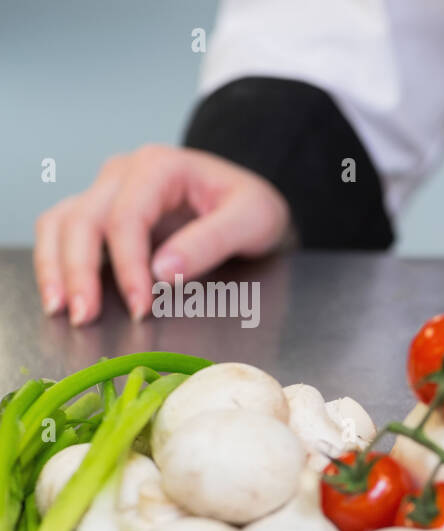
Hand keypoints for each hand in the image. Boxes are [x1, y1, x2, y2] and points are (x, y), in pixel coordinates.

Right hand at [34, 144, 290, 324]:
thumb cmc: (253, 208)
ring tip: (60, 309)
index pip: (127, 217)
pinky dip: (55, 260)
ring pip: (62, 222)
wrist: (250, 203)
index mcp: (160, 166)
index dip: (128, 266)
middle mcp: (124, 172)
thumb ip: (210, 243)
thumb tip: (162, 272)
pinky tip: (60, 294)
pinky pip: (63, 230)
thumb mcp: (252, 221)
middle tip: (85, 317)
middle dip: (80, 272)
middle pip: (83, 219)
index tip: (140, 308)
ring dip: (55, 267)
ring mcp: (108, 190)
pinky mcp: (103, 211)